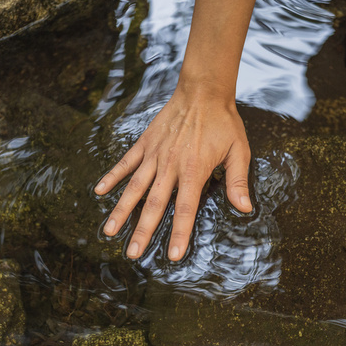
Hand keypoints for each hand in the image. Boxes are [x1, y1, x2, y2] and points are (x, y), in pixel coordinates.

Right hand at [94, 81, 251, 260]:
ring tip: (109, 231)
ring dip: (121, 211)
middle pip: (153, 205)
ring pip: (134, 188)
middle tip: (133, 254)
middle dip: (142, 232)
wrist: (203, 90)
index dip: (179, 234)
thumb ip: (237, 181)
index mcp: (194, 171)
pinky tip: (100, 191)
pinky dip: (112, 176)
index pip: (185, 209)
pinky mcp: (145, 143)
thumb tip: (244, 208)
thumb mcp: (239, 151)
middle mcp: (171, 166)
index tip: (173, 255)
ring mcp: (155, 154)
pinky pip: (126, 163)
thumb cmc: (224, 122)